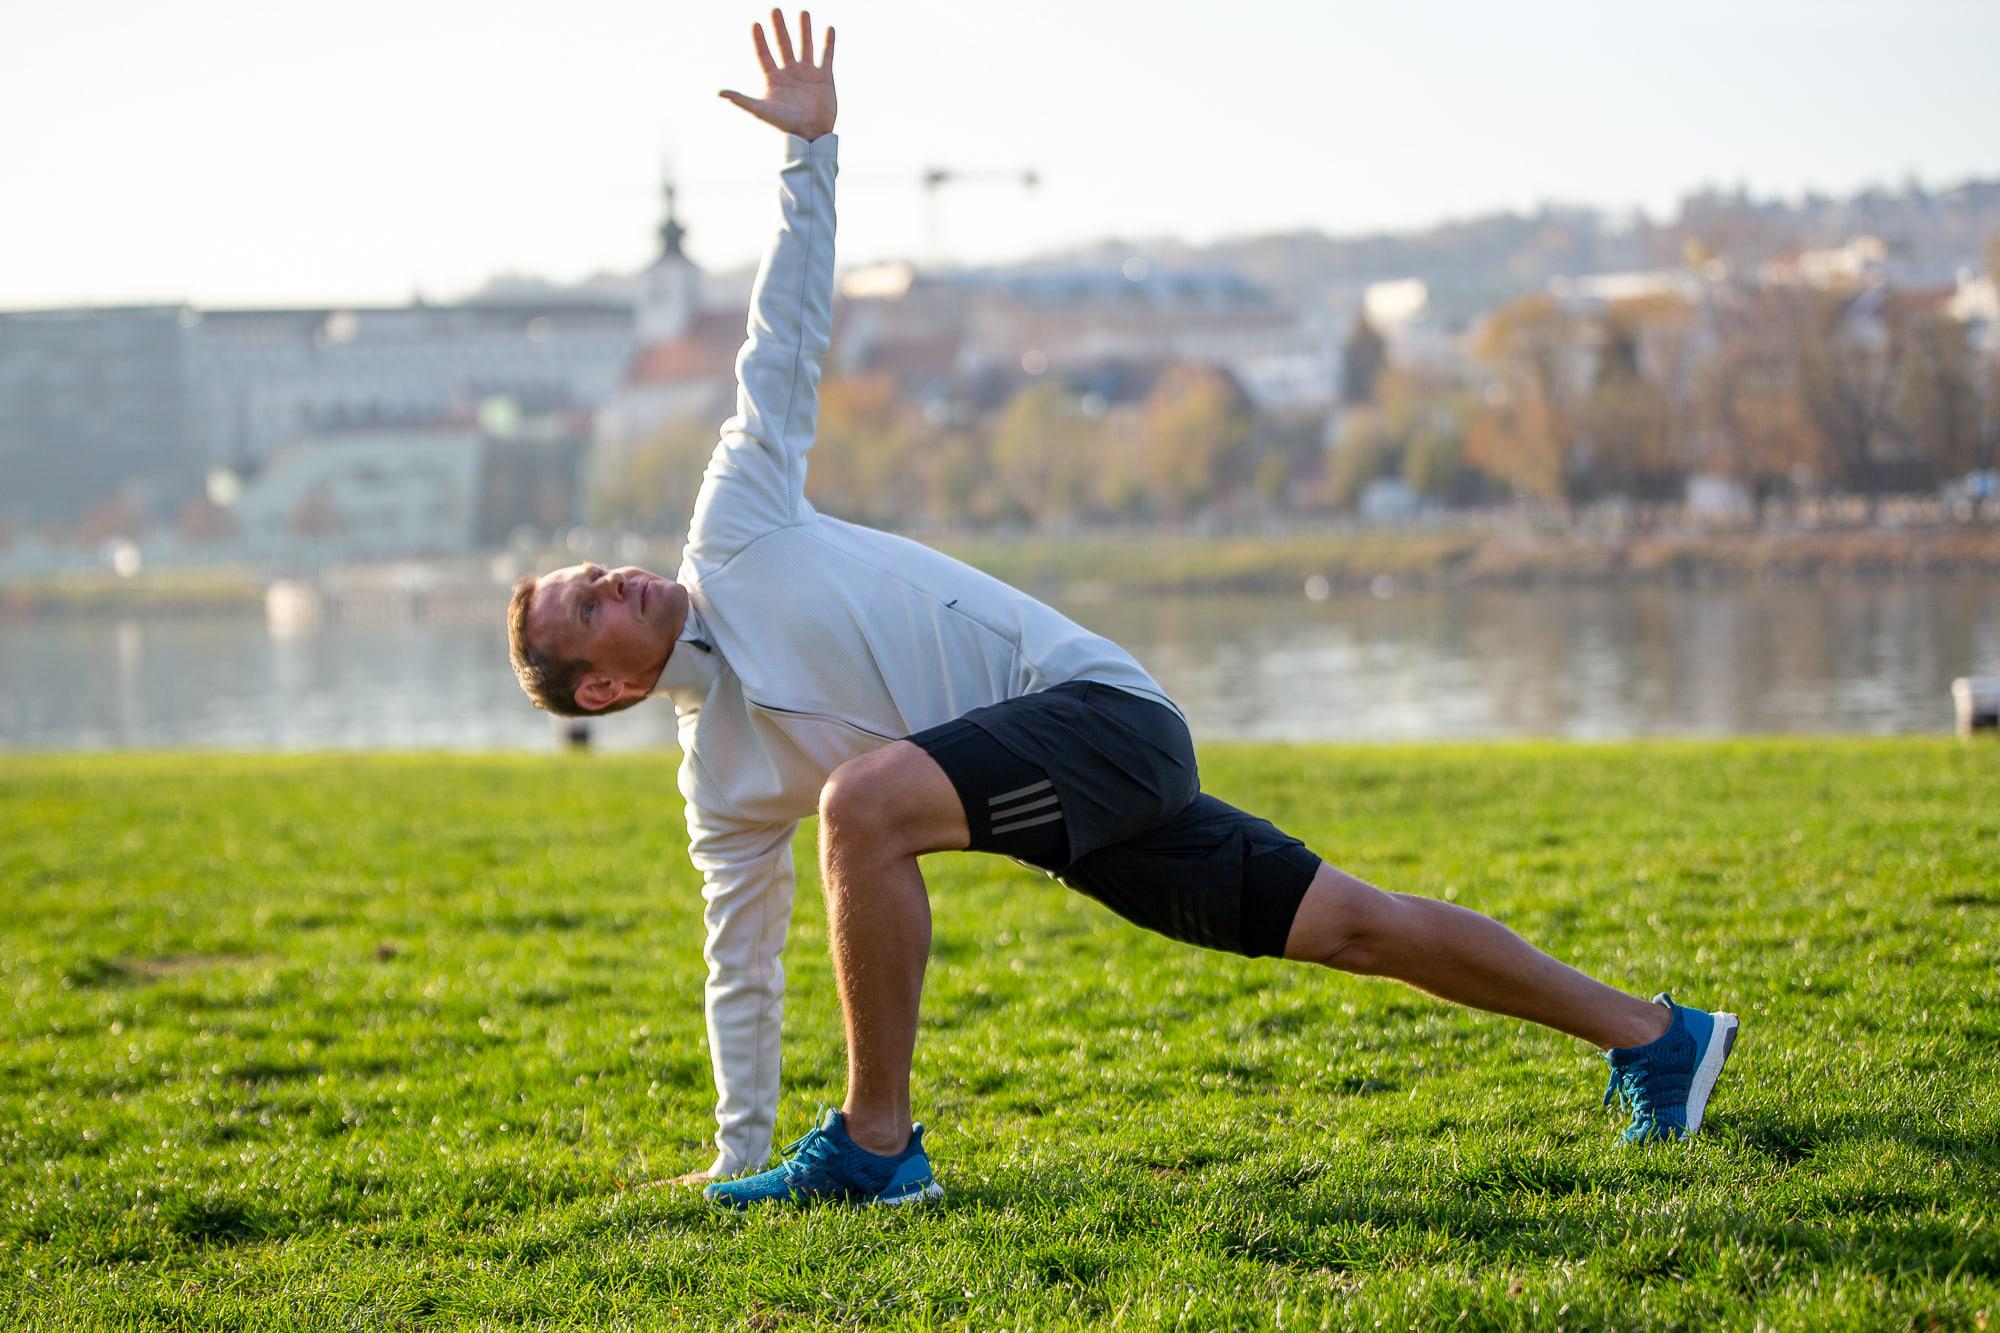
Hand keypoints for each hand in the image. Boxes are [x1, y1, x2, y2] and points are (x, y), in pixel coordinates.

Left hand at [719, 9, 836, 139]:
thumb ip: (741, 99)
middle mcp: (790, 73)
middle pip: (784, 45)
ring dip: (804, 30)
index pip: (764, 54)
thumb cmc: (785, 125)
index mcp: (775, 79)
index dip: (760, 40)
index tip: (755, 24)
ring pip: (806, 46)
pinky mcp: (824, 78)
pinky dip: (828, 43)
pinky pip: (827, 56)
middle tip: (775, 9)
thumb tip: (719, 93)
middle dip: (780, 28)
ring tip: (803, 12)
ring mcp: (808, 75)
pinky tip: (828, 28)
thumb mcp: (761, 110)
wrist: (811, 135)